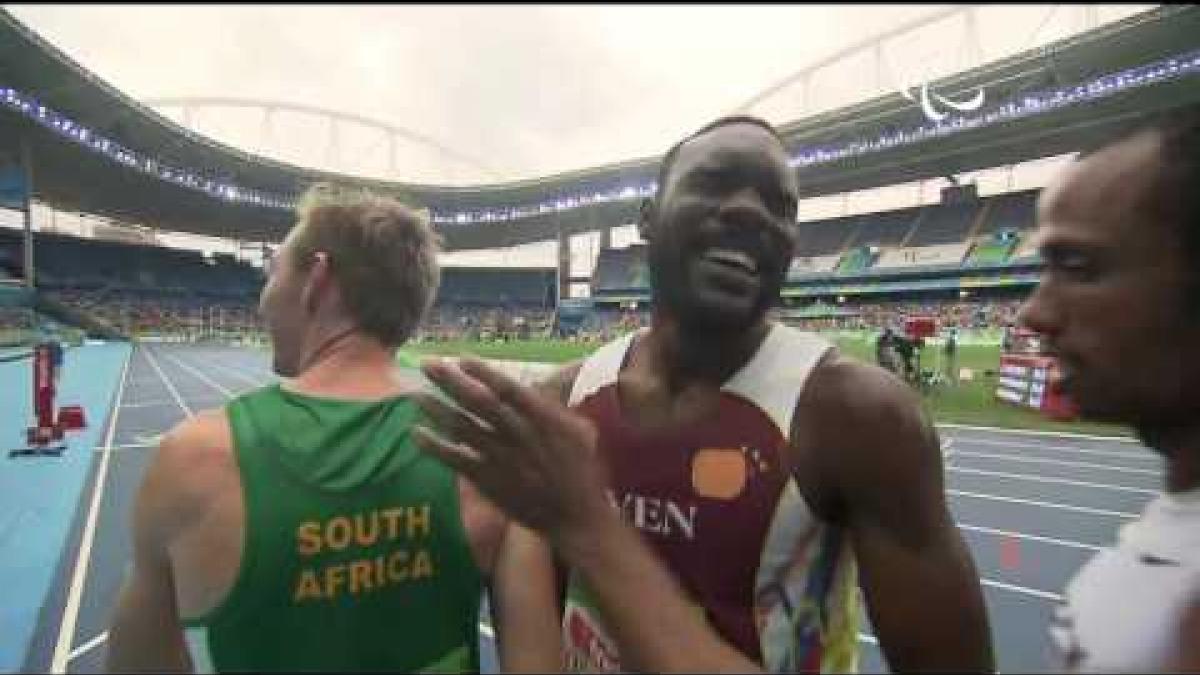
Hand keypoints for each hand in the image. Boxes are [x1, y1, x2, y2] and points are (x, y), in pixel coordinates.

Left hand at [412, 356, 608, 539]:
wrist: (576, 517)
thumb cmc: (581, 473)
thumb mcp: (580, 432)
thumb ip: (554, 408)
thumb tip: (535, 385)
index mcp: (544, 420)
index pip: (509, 390)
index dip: (485, 374)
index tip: (462, 359)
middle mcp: (519, 436)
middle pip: (480, 403)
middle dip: (452, 382)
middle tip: (429, 365)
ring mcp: (501, 459)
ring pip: (463, 428)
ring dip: (437, 409)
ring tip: (415, 393)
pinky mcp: (489, 481)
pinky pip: (457, 460)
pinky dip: (435, 446)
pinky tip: (416, 433)